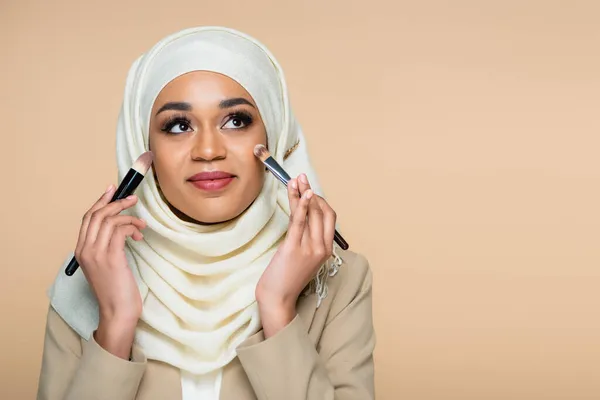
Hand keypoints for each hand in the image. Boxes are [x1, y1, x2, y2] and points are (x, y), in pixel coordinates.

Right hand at [74, 185, 146, 358]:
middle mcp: (85, 250)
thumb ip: (108, 246)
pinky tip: (139, 235)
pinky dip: (131, 227)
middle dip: (116, 203)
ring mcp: (96, 254)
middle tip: (132, 199)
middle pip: (97, 215)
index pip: (88, 218)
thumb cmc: (116, 289)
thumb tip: (120, 226)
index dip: (100, 202)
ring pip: (109, 220)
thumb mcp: (107, 264)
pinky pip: (120, 230)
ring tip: (141, 225)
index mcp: (81, 250)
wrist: (117, 311)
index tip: (113, 189)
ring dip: (129, 217)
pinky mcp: (111, 258)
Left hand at [256, 173, 336, 337]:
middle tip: (302, 178)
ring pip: (310, 214)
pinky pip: (300, 222)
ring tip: (296, 179)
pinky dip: (301, 205)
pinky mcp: (294, 248)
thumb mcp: (303, 258)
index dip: (320, 200)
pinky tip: (301, 193)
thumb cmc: (287, 279)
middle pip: (323, 212)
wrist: (278, 299)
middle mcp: (322, 248)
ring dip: (303, 193)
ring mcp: (309, 249)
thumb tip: (303, 218)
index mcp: (326, 250)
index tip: (309, 189)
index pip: (329, 218)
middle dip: (312, 192)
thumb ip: (307, 240)